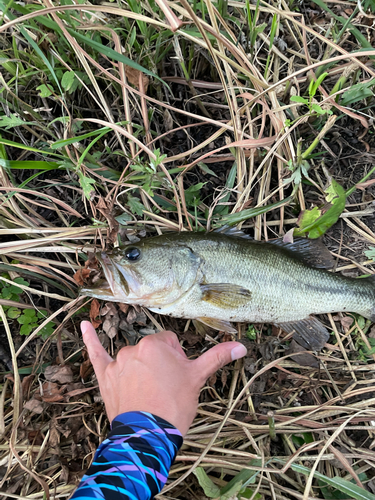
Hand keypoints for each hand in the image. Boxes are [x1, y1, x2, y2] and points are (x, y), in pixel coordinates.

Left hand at [81, 321, 246, 434]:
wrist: (150, 435)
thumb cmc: (175, 404)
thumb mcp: (197, 377)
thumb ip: (217, 356)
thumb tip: (241, 345)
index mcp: (156, 344)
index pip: (169, 343)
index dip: (176, 360)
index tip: (176, 377)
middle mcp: (134, 347)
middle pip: (151, 350)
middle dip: (159, 365)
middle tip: (164, 388)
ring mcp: (117, 361)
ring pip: (133, 358)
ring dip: (140, 370)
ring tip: (147, 393)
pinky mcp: (105, 375)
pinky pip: (95, 354)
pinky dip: (90, 340)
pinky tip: (84, 328)